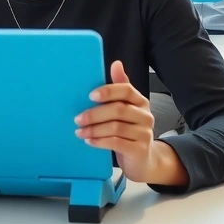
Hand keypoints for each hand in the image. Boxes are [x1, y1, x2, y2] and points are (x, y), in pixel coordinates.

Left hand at [75, 61, 159, 182]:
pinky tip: (89, 141)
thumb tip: (116, 64)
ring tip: (79, 131)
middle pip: (118, 110)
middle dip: (94, 114)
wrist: (143, 160)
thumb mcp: (125, 108)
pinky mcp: (140, 150)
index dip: (108, 91)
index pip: (126, 90)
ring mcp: (145, 133)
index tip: (90, 96)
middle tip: (78, 118)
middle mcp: (145, 116)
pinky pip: (117, 143)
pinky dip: (100, 141)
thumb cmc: (129, 130)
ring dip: (94, 129)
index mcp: (140, 101)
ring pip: (116, 128)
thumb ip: (119, 87)